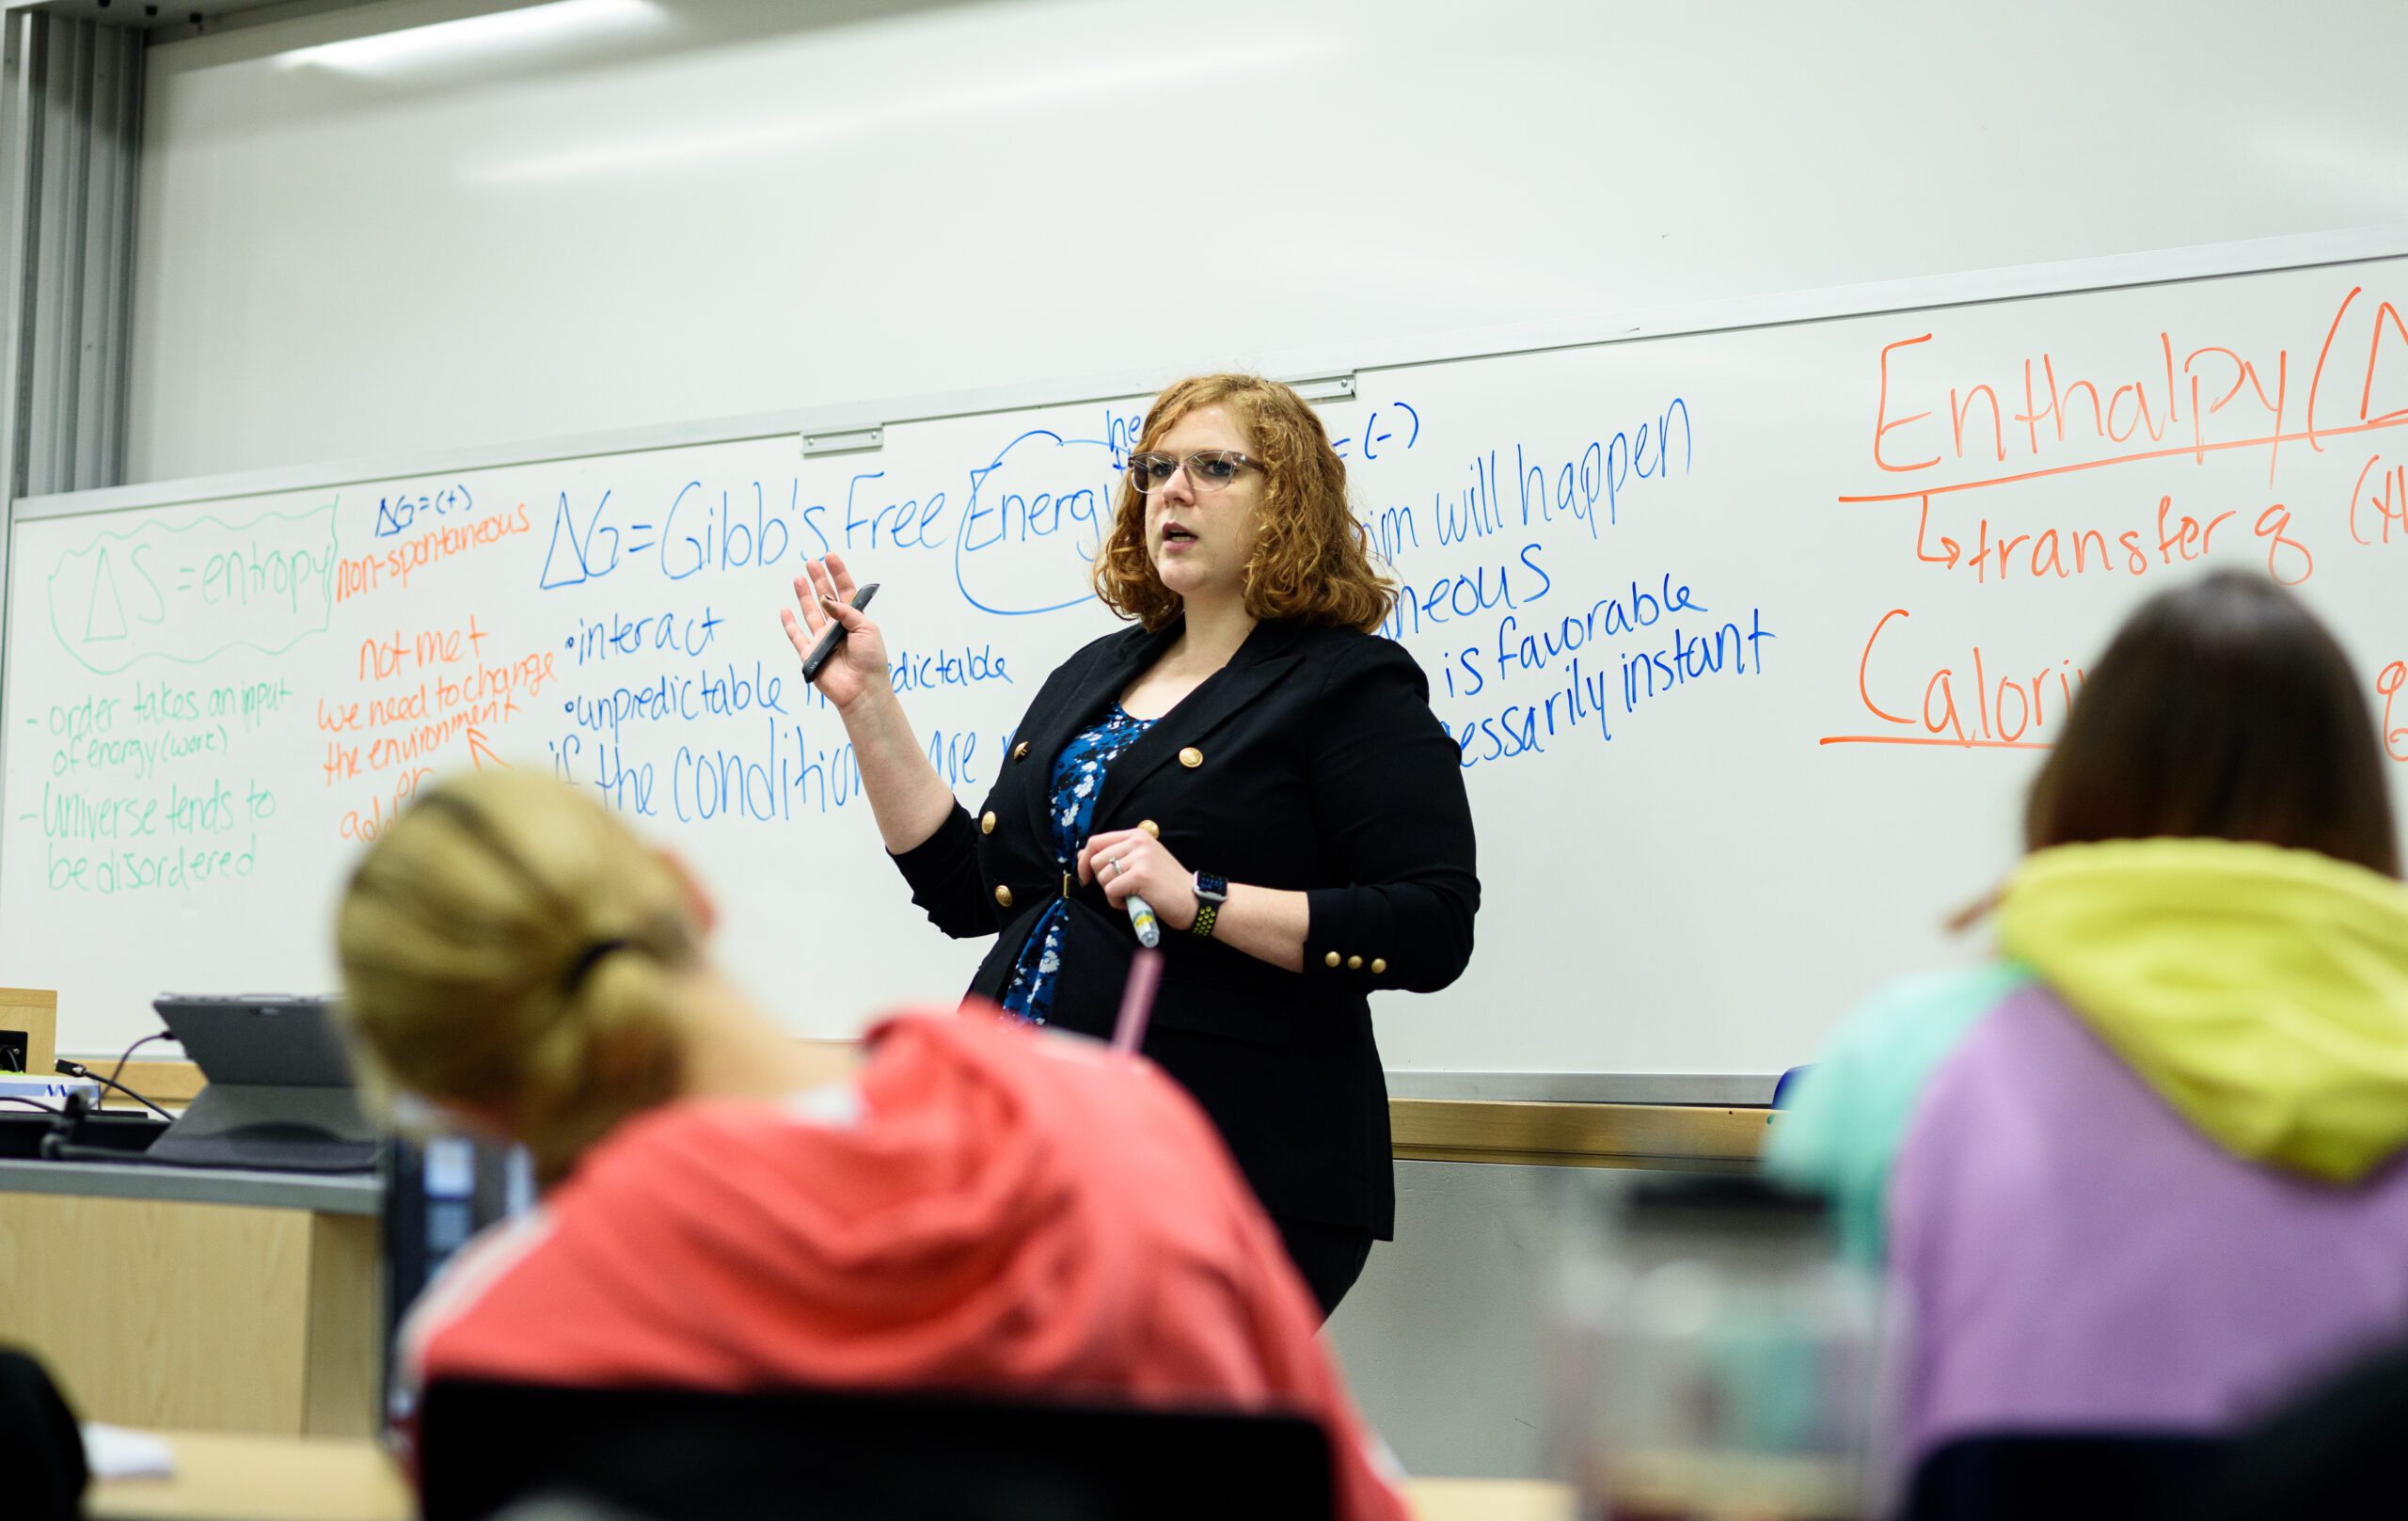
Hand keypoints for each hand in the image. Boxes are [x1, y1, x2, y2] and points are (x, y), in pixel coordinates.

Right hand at [780, 554, 890, 712]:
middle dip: (818, 579)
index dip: (838, 573)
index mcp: (854, 620)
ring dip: (804, 595)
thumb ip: (846, 611)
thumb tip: (825, 597)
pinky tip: (785, 609)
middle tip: (810, 562)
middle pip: (825, 598)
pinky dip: (789, 623)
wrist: (862, 689)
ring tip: (798, 578)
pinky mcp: (809, 654)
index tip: (830, 556)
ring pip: (810, 613)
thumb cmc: (871, 659)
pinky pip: (796, 636)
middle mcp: (837, 628)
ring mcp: (822, 640)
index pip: (845, 591)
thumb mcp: (866, 628)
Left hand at [1079, 828, 1198, 928]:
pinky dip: (1117, 902)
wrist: (1192, 900)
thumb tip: (1081, 856)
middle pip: (1095, 860)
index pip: (1096, 841)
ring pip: (1103, 877)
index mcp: (1137, 835)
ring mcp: (1140, 857)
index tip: (1087, 877)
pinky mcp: (1141, 875)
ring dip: (1112, 893)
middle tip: (1120, 889)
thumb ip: (1116, 855)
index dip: (1084, 860)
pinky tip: (1133, 902)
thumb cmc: (1165, 885)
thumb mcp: (1141, 861)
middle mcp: (1138, 841)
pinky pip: (1111, 890)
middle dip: (1102, 880)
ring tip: (1131, 896)